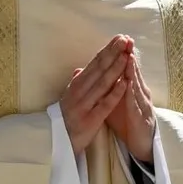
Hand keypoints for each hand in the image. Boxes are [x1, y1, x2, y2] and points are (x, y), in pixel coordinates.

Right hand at [61, 36, 128, 155]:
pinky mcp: (90, 120)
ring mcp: (84, 105)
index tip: (120, 37)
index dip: (108, 50)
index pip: (94, 63)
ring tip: (127, 55)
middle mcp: (79, 92)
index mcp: (76, 85)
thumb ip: (76, 84)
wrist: (55, 145)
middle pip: (99, 69)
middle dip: (113, 53)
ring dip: (116, 68)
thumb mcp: (68, 99)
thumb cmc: (65, 121)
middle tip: (126, 39)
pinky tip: (125, 82)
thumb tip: (79, 69)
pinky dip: (115, 92)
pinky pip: (105, 104)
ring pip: (102, 83)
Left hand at [105, 38, 155, 162]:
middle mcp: (140, 94)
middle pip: (134, 72)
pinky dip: (131, 93)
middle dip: (129, 56)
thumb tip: (101, 74)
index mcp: (132, 89)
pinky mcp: (141, 118)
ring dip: (132, 71)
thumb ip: (111, 88)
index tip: (118, 39)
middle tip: (126, 40)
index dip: (122, 54)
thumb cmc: (129, 122)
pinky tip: (129, 83)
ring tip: (128, 56)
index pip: (127, 68)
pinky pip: (135, 104)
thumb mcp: (117, 102)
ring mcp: (142, 105)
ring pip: (136, 85)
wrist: (142, 144)